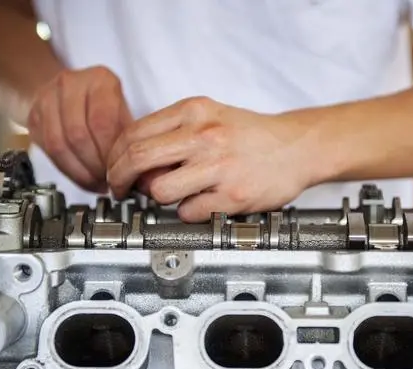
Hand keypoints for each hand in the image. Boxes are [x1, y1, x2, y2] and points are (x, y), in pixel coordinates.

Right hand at [27, 66, 131, 191]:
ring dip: (80, 172)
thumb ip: (130, 136)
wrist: (70, 93)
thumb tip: (139, 171)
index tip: (119, 171)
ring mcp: (46, 97)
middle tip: (108, 181)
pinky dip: (67, 170)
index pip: (102, 121)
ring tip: (97, 183)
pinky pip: (47, 150)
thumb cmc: (106, 106)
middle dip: (95, 166)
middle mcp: (70, 83)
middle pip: (78, 135)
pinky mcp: (33, 115)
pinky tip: (83, 177)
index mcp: (100, 79)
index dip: (109, 153)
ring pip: (59, 145)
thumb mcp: (126, 113)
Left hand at [107, 97, 318, 221]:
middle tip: (120, 189)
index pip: (133, 133)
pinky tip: (201, 202)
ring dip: (157, 198)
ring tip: (173, 194)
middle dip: (119, 179)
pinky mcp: (232, 194)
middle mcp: (204, 135)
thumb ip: (174, 131)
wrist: (298, 148)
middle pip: (136, 159)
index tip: (114, 169)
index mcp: (194, 111)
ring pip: (159, 190)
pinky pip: (188, 212)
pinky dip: (188, 212)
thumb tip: (136, 159)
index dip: (114, 156)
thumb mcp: (211, 116)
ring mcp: (219, 166)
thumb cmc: (253, 135)